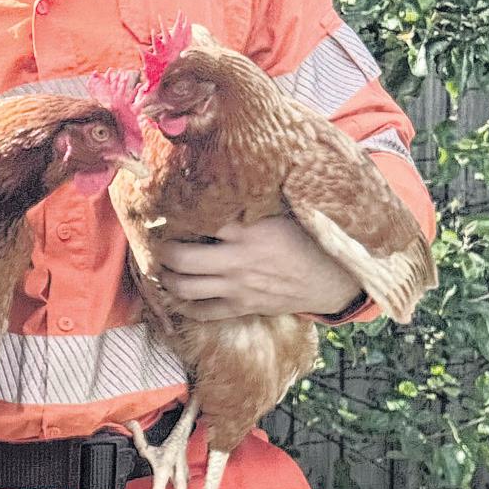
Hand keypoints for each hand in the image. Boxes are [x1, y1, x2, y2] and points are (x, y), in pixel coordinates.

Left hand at [148, 215, 362, 320]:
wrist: (333, 279)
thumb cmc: (308, 238)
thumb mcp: (284, 211)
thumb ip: (252, 202)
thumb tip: (220, 176)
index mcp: (249, 230)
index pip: (200, 219)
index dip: (176, 214)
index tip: (164, 209)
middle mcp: (238, 261)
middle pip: (181, 258)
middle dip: (162, 249)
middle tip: (156, 240)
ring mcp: (238, 288)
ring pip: (185, 287)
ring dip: (166, 277)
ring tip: (161, 266)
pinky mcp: (242, 308)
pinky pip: (202, 311)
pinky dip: (183, 304)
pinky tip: (177, 293)